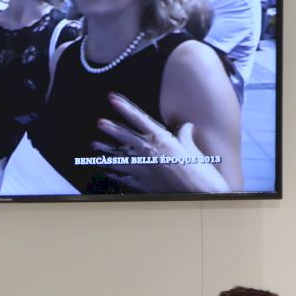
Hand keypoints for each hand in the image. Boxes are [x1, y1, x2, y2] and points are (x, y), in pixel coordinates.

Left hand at [94, 92, 229, 192]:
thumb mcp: (193, 150)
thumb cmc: (200, 172)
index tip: (112, 98)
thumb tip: (187, 126)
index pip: (139, 119)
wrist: (199, 196)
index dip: (124, 108)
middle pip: (125, 137)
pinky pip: (123, 177)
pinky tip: (106, 171)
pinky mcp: (142, 184)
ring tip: (95, 146)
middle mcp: (148, 152)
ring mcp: (142, 169)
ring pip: (119, 157)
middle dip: (111, 128)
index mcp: (162, 140)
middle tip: (99, 122)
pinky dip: (114, 173)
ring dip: (106, 151)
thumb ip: (186, 136)